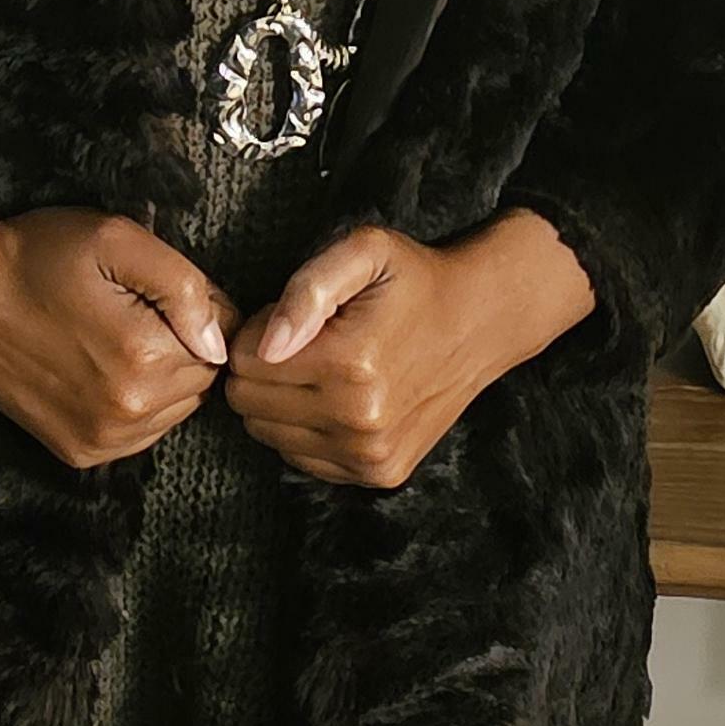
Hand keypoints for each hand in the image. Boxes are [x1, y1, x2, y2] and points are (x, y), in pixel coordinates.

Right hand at [0, 204, 244, 470]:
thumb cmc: (39, 256)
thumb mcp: (118, 239)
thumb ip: (184, 285)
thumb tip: (220, 340)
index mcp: (145, 359)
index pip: (220, 343)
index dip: (198, 309)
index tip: (158, 289)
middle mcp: (129, 414)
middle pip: (200, 381)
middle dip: (181, 344)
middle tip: (132, 306)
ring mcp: (102, 441)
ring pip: (173, 410)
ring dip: (160, 375)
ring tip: (112, 333)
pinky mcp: (79, 452)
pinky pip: (139, 432)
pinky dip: (133, 401)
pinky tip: (99, 365)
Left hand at [223, 210, 597, 488]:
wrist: (479, 321)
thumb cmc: (415, 280)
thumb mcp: (364, 251)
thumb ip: (307, 291)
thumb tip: (266, 346)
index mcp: (351, 363)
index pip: (246, 361)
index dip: (259, 330)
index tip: (295, 317)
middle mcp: (359, 421)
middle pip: (249, 404)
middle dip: (265, 367)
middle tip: (307, 340)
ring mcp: (370, 455)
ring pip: (268, 434)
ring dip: (282, 400)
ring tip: (324, 366)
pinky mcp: (379, 474)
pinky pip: (301, 458)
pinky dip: (306, 428)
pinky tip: (337, 396)